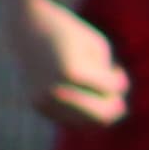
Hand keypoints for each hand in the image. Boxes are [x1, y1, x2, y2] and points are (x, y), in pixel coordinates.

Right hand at [11, 0, 128, 127]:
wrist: (27, 26)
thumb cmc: (70, 34)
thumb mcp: (99, 49)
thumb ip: (111, 82)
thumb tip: (112, 116)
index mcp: (72, 73)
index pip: (112, 90)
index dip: (120, 79)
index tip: (116, 68)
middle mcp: (55, 92)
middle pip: (102, 116)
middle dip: (114, 104)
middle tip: (112, 87)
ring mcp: (45, 102)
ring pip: (87, 123)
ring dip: (98, 107)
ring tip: (93, 84)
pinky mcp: (38, 106)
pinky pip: (71, 119)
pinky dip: (81, 109)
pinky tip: (78, 89)